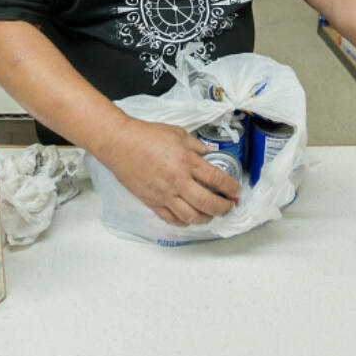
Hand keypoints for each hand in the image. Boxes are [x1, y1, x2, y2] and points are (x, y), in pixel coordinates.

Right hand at [96, 116, 240, 225]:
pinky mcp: (152, 202)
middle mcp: (178, 181)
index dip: (231, 188)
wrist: (120, 144)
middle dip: (224, 208)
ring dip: (207, 218)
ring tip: (212, 214)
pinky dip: (185, 222)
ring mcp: (164, 194)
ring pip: (192, 217)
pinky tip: (190, 218)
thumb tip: (210, 154)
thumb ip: (197, 146)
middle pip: (208, 203)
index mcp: (187, 161)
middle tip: (229, 206)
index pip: (217, 179)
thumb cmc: (146, 136)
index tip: (236, 191)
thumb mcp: (178, 134)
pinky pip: (172, 220)